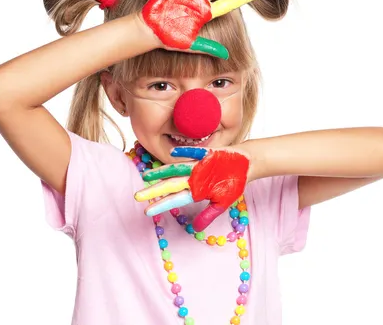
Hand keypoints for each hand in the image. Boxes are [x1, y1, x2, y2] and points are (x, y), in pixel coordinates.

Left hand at [134, 147, 250, 231]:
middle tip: (137, 196)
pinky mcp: (207, 154)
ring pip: (177, 169)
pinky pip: (195, 153)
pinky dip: (184, 152)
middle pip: (171, 185)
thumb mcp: (221, 203)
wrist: (246, 163)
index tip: (146, 212)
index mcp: (196, 190)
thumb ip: (208, 215)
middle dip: (154, 191)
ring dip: (162, 172)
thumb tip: (196, 229)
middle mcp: (193, 178)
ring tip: (146, 176)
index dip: (161, 204)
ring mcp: (199, 165)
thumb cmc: (233, 182)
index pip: (175, 199)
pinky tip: (172, 154)